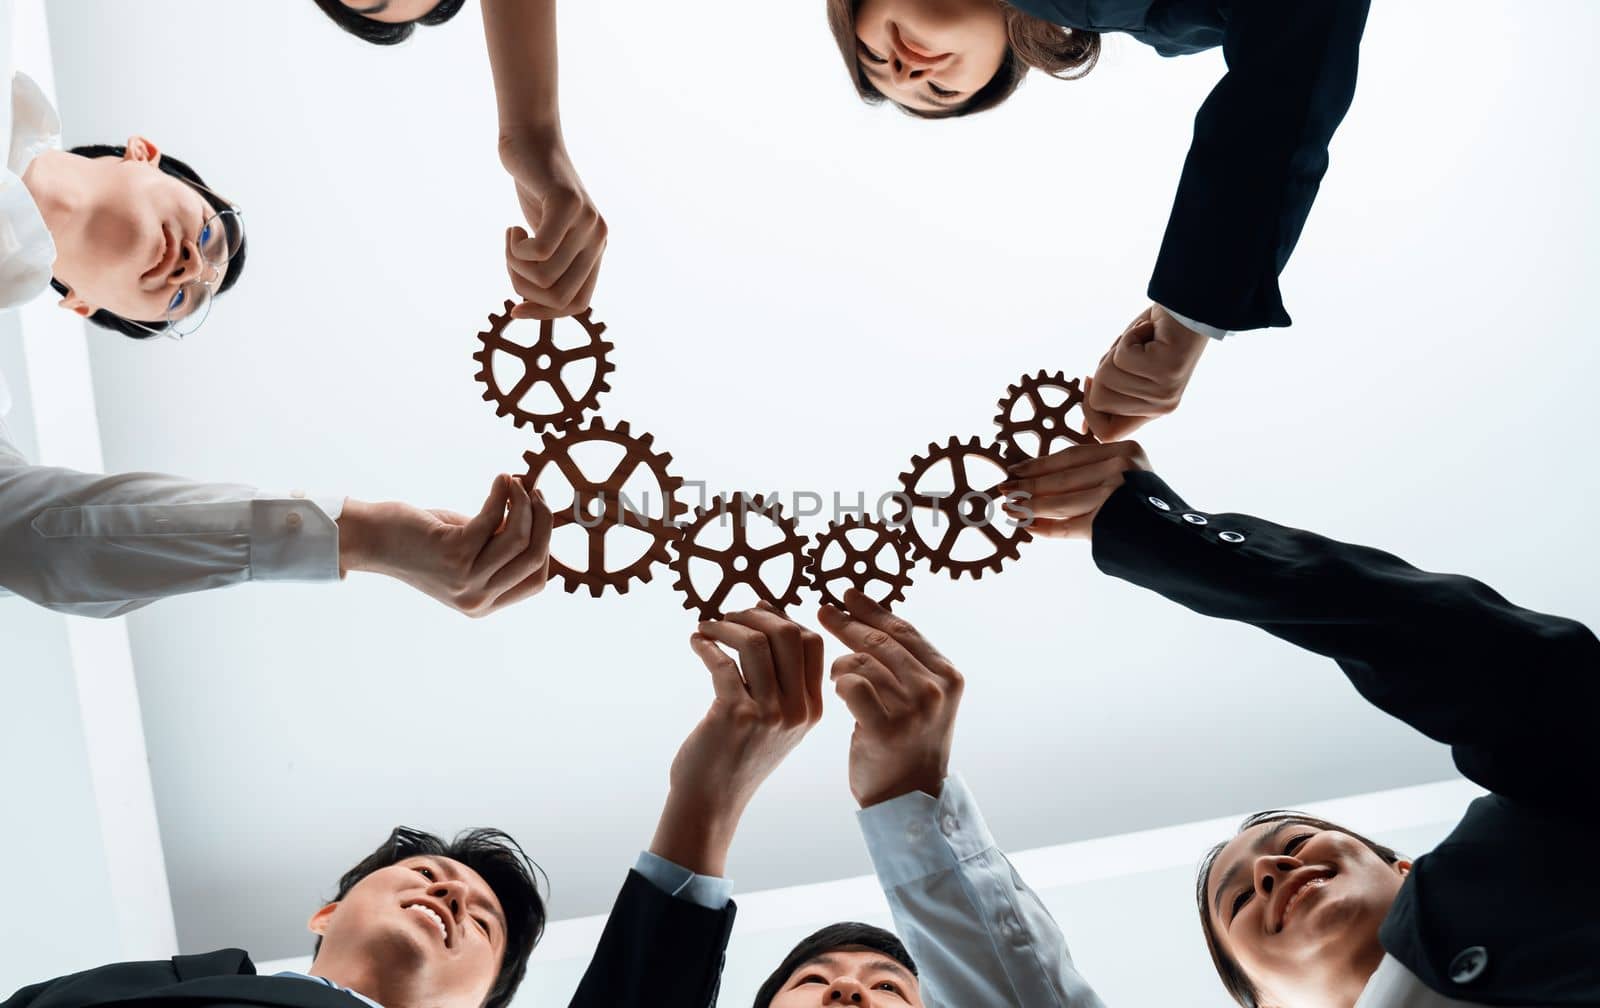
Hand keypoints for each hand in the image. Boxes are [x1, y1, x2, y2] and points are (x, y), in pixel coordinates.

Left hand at [337, 474, 552, 616]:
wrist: (372, 541)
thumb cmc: (419, 541)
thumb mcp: (469, 552)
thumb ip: (500, 545)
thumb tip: (537, 515)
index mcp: (483, 605)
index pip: (536, 580)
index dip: (544, 545)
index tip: (539, 514)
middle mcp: (477, 599)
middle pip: (535, 558)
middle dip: (542, 519)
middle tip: (535, 491)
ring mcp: (466, 579)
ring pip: (519, 537)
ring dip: (523, 502)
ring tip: (514, 482)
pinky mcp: (454, 553)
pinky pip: (493, 518)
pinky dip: (501, 493)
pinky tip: (501, 480)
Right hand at [499, 132, 606, 319]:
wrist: (529, 140)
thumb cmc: (532, 189)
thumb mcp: (542, 235)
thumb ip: (546, 267)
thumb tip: (529, 305)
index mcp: (595, 251)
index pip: (578, 305)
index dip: (545, 313)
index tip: (515, 308)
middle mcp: (598, 239)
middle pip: (560, 299)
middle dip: (524, 290)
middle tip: (509, 261)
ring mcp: (587, 222)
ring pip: (545, 278)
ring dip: (515, 266)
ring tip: (510, 240)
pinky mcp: (568, 205)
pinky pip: (541, 252)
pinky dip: (516, 249)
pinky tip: (511, 229)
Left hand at [650, 605, 824, 876]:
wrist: (711, 802)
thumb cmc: (736, 756)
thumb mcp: (775, 722)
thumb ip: (779, 681)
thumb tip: (765, 617)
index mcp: (811, 710)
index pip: (812, 643)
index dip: (783, 618)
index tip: (756, 614)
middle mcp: (796, 711)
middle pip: (788, 634)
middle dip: (755, 615)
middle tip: (729, 616)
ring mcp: (768, 714)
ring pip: (755, 643)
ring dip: (726, 625)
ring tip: (707, 627)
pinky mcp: (734, 716)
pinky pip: (722, 662)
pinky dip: (706, 645)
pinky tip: (696, 642)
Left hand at [819, 590, 963, 808]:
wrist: (909, 798)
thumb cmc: (907, 743)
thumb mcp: (921, 698)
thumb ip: (905, 661)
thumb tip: (870, 616)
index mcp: (948, 675)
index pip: (903, 629)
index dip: (873, 609)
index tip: (848, 594)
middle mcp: (934, 688)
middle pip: (880, 641)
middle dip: (847, 623)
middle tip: (822, 611)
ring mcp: (913, 708)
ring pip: (861, 661)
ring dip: (841, 665)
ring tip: (836, 675)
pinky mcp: (887, 728)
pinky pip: (851, 685)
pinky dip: (839, 684)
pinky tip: (837, 692)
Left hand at [999, 440, 1150, 539]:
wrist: (1181, 540)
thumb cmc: (1151, 509)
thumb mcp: (1131, 476)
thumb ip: (1097, 473)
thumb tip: (1044, 481)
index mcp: (1124, 450)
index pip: (1070, 456)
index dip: (1038, 464)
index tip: (1015, 470)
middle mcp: (1120, 467)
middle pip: (1061, 477)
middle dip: (1029, 486)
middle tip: (1006, 491)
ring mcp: (1115, 494)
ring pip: (1060, 501)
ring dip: (1030, 507)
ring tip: (1012, 510)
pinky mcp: (1109, 521)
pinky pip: (1068, 525)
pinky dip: (1047, 528)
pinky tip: (1030, 527)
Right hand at [1084, 304, 1209, 440]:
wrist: (1190, 307)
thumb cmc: (1155, 337)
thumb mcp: (1128, 371)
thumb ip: (1110, 395)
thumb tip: (1083, 429)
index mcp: (1151, 411)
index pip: (1108, 435)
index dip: (1089, 412)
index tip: (1093, 380)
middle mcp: (1160, 408)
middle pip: (1099, 401)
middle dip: (1102, 369)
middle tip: (1130, 351)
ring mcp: (1164, 392)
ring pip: (1107, 376)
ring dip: (1119, 348)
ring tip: (1143, 339)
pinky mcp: (1165, 371)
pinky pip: (1123, 356)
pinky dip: (1130, 335)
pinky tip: (1148, 330)